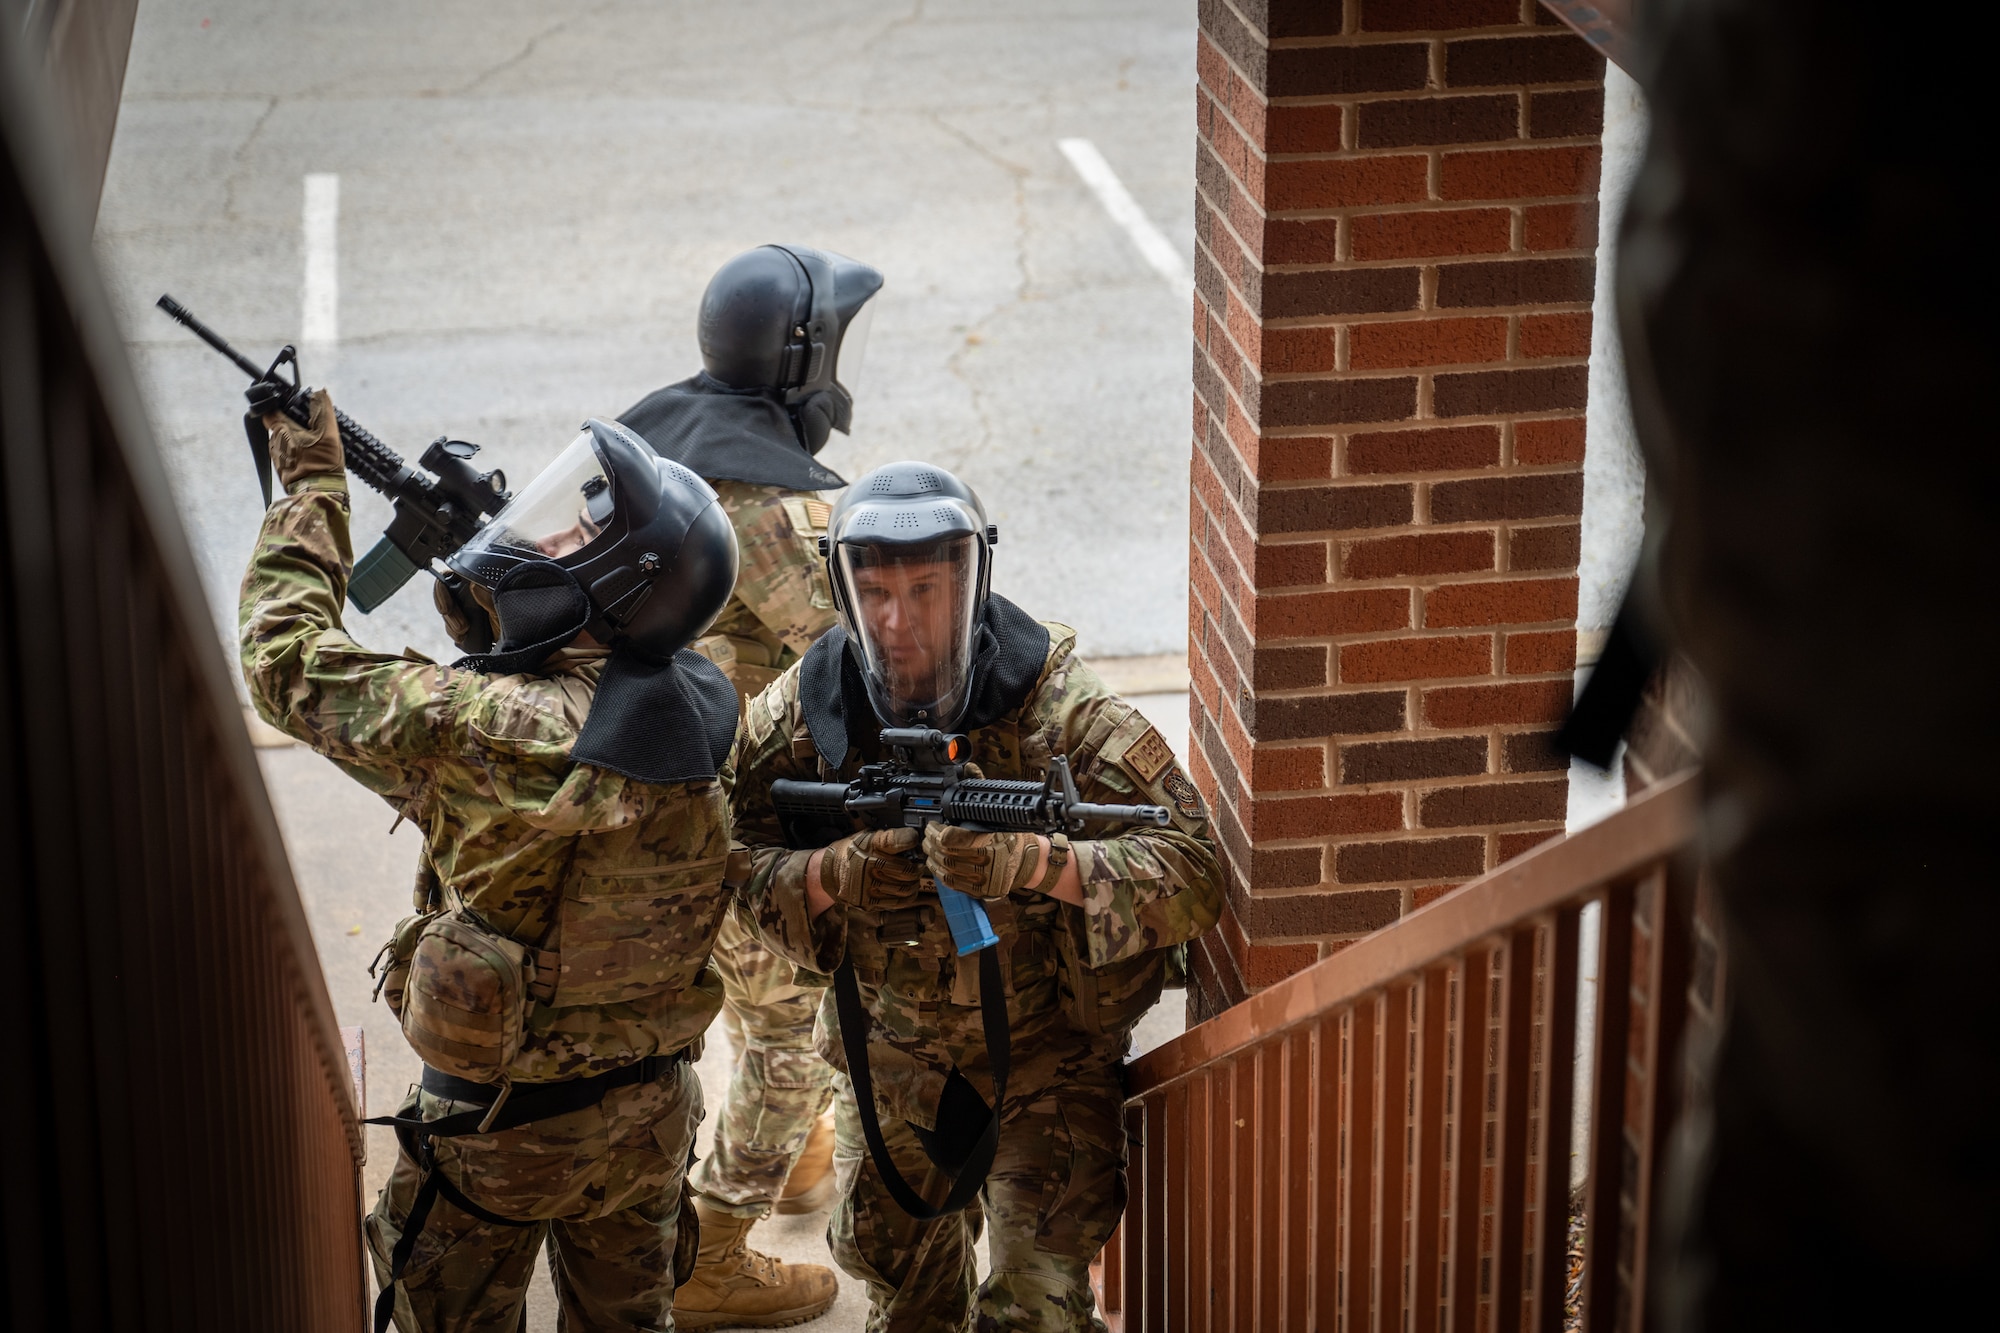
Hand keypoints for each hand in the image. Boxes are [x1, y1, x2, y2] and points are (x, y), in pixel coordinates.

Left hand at [260, 387, 343, 487]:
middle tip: (313, 427)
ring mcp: (276, 457)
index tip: (292, 404)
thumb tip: (319, 392)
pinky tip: (313, 457)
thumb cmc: (322, 465)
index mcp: (280, 430)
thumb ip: (323, 412)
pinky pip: (287, 453)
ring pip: (284, 440)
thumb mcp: (329, 435)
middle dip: (294, 423)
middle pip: (279, 425)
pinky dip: (297, 451)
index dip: (279, 404)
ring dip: (297, 438)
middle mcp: (273, 443)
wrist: (317, 496)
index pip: (269, 409)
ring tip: (316, 445)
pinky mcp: (282, 469)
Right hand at [817, 826, 922, 909]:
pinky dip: (908, 897)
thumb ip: (888, 838)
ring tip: (913, 879)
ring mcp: (868, 885)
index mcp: (868, 845)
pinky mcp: (868, 901)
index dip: (909, 839)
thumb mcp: (867, 836)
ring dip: (914, 884)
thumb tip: (914, 839)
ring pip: (905, 888)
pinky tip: (908, 891)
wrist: (831, 871)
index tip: (914, 840)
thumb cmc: (854, 851)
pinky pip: (897, 902)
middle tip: (918, 866)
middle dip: (917, 868)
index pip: (894, 840)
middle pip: (906, 870)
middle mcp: (868, 865)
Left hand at [922, 825, 1041, 901]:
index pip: (954, 841)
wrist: (1027, 861)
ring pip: (947, 871)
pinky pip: (953, 884)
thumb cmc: (1012, 839)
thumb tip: (946, 823)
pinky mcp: (980, 892)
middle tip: (928, 836)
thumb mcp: (997, 825)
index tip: (933, 827)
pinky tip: (936, 865)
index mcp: (992, 844)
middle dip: (932, 845)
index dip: (938, 833)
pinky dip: (940, 874)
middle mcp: (988, 864)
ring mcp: (984, 881)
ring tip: (929, 849)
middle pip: (947, 855)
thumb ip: (973, 824)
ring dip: (933, 859)